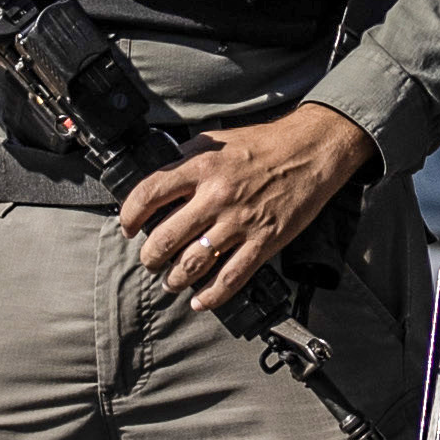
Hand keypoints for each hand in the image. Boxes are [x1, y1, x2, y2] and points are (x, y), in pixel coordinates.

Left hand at [117, 103, 370, 311]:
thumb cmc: (264, 144)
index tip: (127, 226)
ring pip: (194, 262)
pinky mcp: (264, 241)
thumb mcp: (218, 139)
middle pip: (166, 236)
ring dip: (175, 278)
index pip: (150, 192)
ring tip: (170, 281)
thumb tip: (159, 173)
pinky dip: (212, 295)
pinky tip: (200, 301)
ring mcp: (240, 221)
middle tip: (149, 260)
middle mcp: (217, 195)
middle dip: (150, 256)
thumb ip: (187, 157)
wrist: (311, 151)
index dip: (130, 214)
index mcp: (202, 166)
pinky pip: (232, 277)